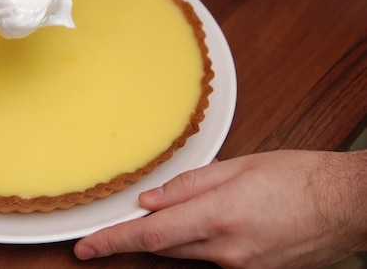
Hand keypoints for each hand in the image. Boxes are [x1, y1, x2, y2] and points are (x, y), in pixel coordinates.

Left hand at [74, 149, 366, 267]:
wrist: (345, 207)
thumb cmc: (299, 178)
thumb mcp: (240, 167)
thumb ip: (190, 185)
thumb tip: (151, 199)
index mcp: (217, 216)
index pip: (150, 234)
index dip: (113, 241)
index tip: (86, 247)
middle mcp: (225, 250)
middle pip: (162, 248)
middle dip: (134, 239)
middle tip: (108, 231)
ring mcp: (239, 266)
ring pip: (184, 254)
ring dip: (167, 238)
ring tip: (166, 217)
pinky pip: (209, 259)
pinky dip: (195, 243)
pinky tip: (202, 225)